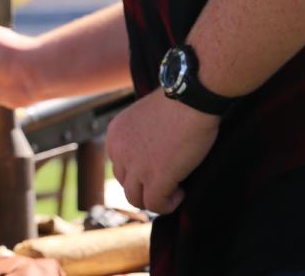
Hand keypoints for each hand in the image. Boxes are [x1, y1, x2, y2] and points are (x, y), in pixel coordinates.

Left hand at [104, 91, 219, 212]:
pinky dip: (168, 204)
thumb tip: (151, 151)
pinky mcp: (156, 177)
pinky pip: (155, 204)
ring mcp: (136, 166)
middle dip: (145, 186)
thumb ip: (140, 134)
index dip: (138, 172)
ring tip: (175, 189)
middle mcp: (118, 152)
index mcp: (114, 135)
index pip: (118, 165)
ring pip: (135, 198)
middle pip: (125, 183)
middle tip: (167, 181)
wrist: (190, 99)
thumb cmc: (177, 101)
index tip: (158, 169)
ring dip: (155, 198)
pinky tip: (181, 192)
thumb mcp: (146, 116)